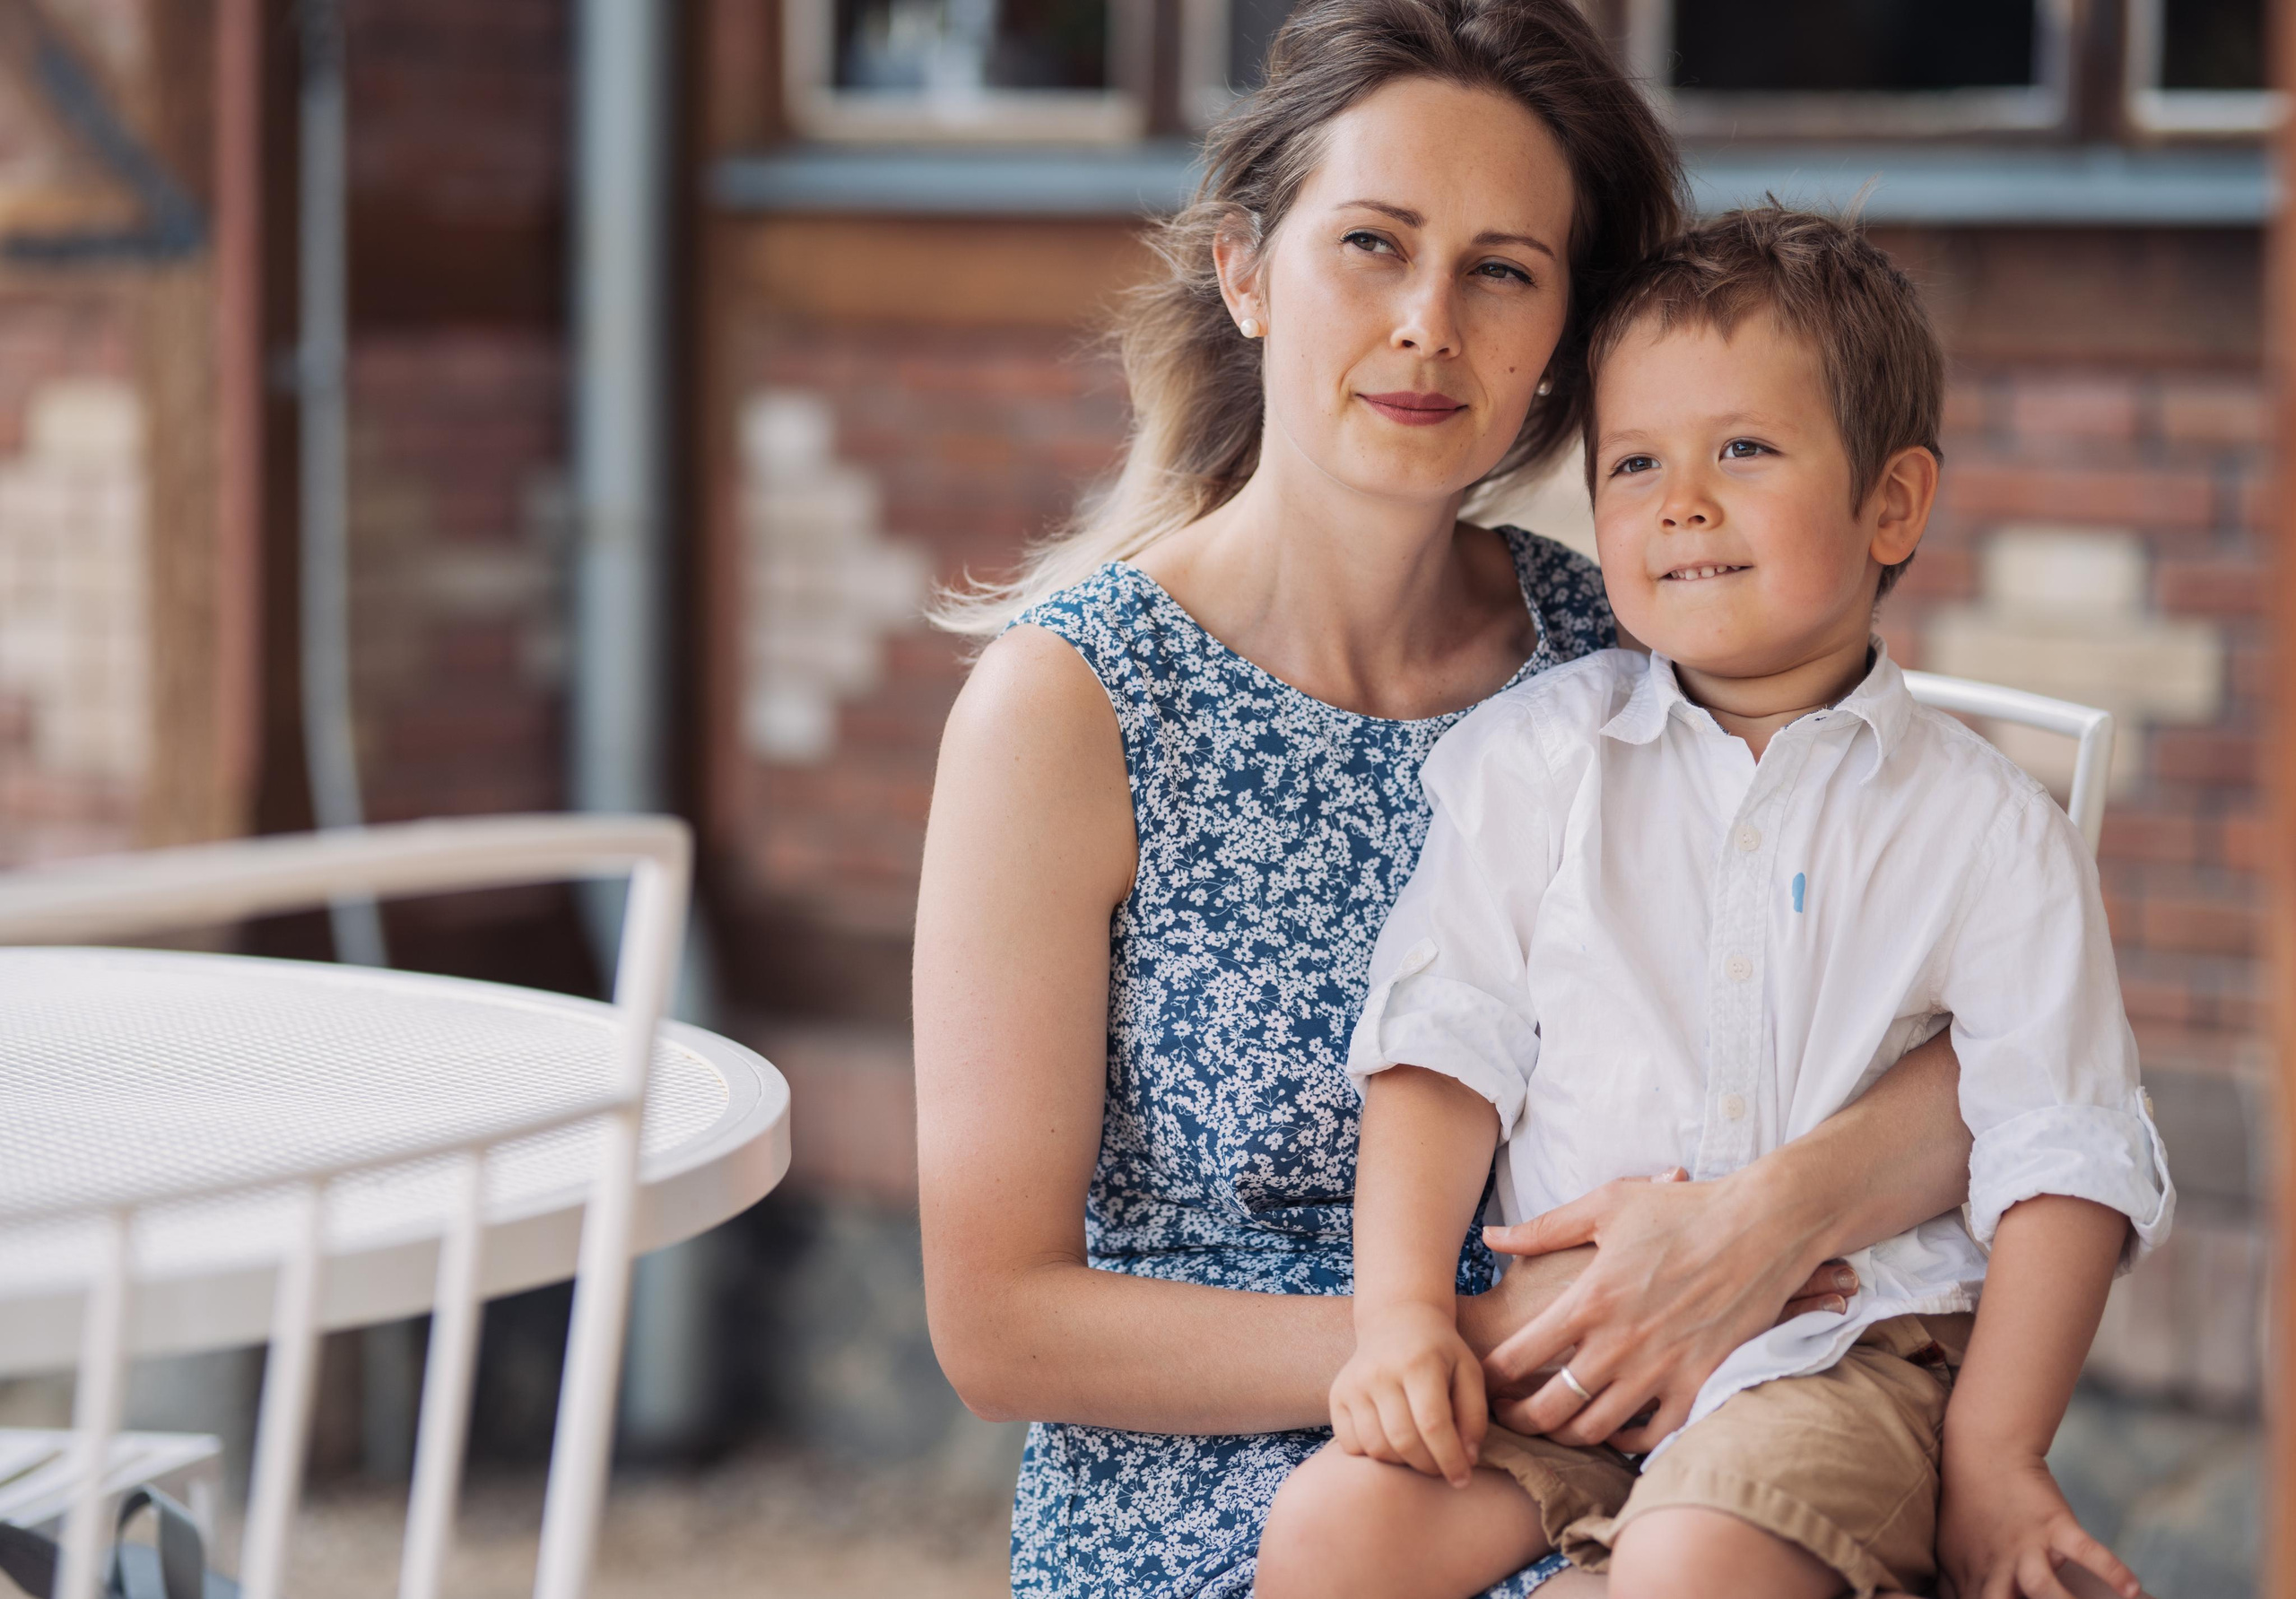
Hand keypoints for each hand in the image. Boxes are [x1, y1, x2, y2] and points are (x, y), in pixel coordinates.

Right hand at [1331, 1303, 1486, 1487]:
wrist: (1396, 1322)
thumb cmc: (1439, 1352)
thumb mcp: (1469, 1372)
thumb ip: (1474, 1416)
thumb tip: (1467, 1460)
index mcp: (1418, 1363)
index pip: (1433, 1424)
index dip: (1450, 1459)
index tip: (1463, 1479)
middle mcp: (1379, 1372)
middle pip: (1403, 1440)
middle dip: (1428, 1466)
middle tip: (1442, 1469)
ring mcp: (1353, 1384)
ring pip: (1376, 1447)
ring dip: (1402, 1464)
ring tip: (1419, 1455)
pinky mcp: (1337, 1396)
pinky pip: (1351, 1445)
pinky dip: (1374, 1456)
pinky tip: (1393, 1445)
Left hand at [1478, 1171, 1854, 1451]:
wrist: (1763, 1226)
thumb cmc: (1682, 1210)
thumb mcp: (1605, 1206)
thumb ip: (1543, 1228)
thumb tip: (1490, 1237)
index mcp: (1589, 1300)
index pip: (1518, 1358)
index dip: (1490, 1378)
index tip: (1482, 1381)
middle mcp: (1619, 1344)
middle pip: (1550, 1408)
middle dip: (1520, 1419)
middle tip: (1509, 1415)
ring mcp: (1661, 1369)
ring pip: (1595, 1429)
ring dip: (1567, 1435)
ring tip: (1554, 1426)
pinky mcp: (1699, 1384)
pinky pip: (1653, 1436)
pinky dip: (1627, 1442)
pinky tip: (1614, 1430)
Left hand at [1939, 1450, 2143, 1598]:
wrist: (1981, 1452)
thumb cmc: (1966, 1510)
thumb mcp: (1950, 1556)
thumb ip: (1954, 1594)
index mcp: (1974, 1584)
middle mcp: (1998, 1571)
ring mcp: (2027, 1547)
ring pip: (2043, 1588)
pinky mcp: (2054, 1523)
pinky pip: (2083, 1547)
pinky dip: (2108, 1566)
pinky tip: (2130, 1590)